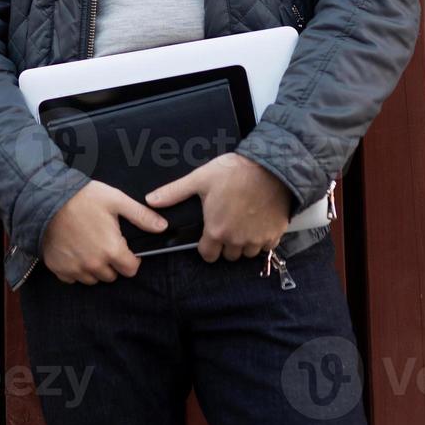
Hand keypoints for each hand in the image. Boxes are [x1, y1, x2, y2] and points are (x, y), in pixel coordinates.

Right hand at [40, 180, 169, 283]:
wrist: (45, 200)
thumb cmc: (82, 197)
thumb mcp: (116, 200)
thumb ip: (141, 215)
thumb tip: (163, 227)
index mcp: (111, 250)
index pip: (131, 270)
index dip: (131, 259)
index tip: (125, 247)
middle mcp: (94, 265)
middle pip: (112, 275)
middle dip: (112, 262)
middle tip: (105, 242)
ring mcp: (75, 269)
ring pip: (93, 278)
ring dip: (95, 267)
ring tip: (89, 245)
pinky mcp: (59, 270)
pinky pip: (73, 278)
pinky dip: (76, 268)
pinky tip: (74, 250)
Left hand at [144, 152, 291, 261]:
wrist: (271, 168)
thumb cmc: (234, 172)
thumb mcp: (200, 179)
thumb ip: (175, 193)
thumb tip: (150, 200)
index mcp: (216, 230)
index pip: (208, 255)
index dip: (206, 247)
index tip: (209, 235)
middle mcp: (237, 241)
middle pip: (228, 256)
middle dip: (225, 245)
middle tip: (227, 225)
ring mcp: (257, 240)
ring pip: (247, 253)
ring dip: (244, 243)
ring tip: (243, 223)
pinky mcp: (274, 235)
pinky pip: (266, 247)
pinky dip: (262, 239)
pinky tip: (259, 223)